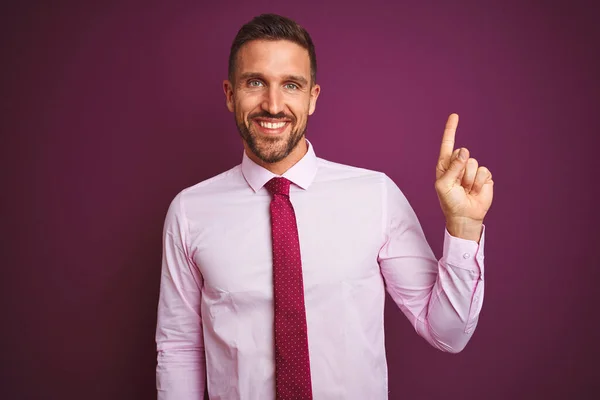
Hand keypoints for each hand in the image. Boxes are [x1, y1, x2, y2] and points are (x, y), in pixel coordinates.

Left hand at [435, 114, 493, 229]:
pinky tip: (475, 191)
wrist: (465, 216)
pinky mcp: (484, 177)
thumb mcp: (444, 185)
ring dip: (469, 179)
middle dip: (460, 170)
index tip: (454, 115)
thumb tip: (464, 151)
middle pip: (462, 153)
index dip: (451, 129)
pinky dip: (479, 183)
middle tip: (458, 185)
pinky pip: (484, 171)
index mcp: (445, 165)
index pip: (448, 144)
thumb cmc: (450, 202)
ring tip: (466, 189)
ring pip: (473, 163)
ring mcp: (472, 170)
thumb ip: (452, 168)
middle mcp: (459, 165)